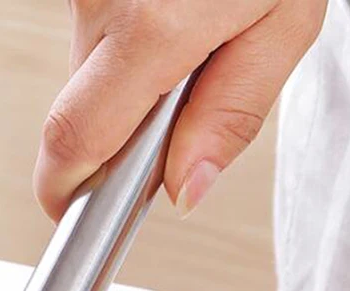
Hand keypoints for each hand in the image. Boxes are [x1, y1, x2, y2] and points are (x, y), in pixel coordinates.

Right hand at [34, 0, 326, 219]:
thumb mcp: (284, 26)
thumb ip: (231, 115)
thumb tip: (186, 189)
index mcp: (152, 26)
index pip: (73, 139)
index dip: (65, 190)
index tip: (73, 212)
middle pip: (79, 111)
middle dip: (119, 136)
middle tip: (177, 113)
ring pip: (88, 72)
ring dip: (129, 86)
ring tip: (189, 46)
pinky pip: (95, 33)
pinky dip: (128, 49)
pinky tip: (170, 19)